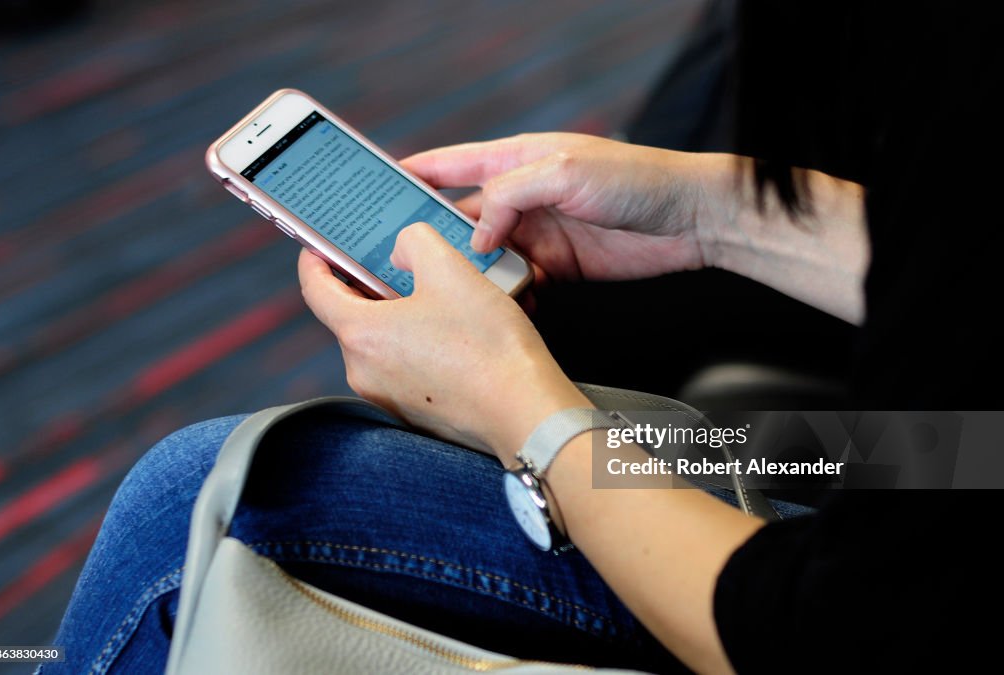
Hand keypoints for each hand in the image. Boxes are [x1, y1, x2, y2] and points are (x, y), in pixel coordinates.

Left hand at [298, 223, 589, 461]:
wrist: (526, 412)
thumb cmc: (489, 346)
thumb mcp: (450, 269)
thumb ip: (414, 241)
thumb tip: (401, 250)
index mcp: (360, 335)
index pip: (315, 290)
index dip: (316, 260)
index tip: (321, 245)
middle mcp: (363, 372)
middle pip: (352, 315)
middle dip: (372, 285)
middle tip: (402, 262)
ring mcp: (387, 396)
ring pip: (382, 341)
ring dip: (401, 315)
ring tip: (441, 297)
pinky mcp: (414, 412)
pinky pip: (404, 366)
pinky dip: (418, 344)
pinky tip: (454, 334)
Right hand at [401, 132, 714, 282]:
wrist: (689, 221)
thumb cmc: (635, 180)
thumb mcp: (563, 172)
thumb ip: (510, 196)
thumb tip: (475, 233)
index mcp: (518, 160)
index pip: (454, 164)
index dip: (416, 174)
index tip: (379, 187)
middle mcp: (523, 197)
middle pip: (463, 217)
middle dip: (432, 234)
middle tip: (399, 256)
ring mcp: (538, 232)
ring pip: (486, 255)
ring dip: (469, 272)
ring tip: (442, 289)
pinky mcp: (557, 265)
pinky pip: (516, 281)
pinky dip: (503, 293)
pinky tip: (492, 305)